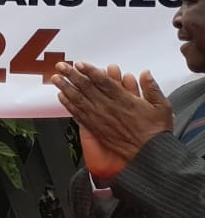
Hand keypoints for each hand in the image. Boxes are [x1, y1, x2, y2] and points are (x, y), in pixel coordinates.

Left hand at [53, 61, 172, 169]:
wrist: (148, 153)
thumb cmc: (155, 131)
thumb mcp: (162, 106)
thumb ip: (152, 88)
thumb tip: (145, 73)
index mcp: (124, 100)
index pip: (103, 82)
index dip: (90, 71)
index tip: (79, 64)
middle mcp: (109, 108)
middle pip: (87, 88)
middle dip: (72, 75)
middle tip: (61, 66)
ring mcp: (100, 118)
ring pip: (79, 100)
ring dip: (66, 88)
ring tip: (56, 79)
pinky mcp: (95, 128)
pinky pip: (78, 115)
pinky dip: (69, 105)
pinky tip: (61, 97)